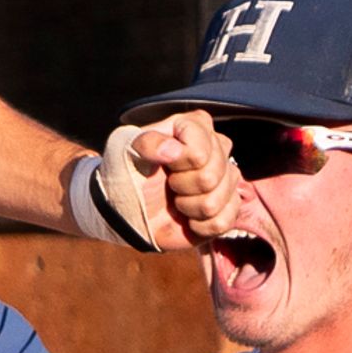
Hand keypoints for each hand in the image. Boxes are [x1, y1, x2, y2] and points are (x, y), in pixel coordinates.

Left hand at [107, 110, 243, 253]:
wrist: (125, 212)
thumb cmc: (125, 174)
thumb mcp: (123, 150)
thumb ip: (147, 142)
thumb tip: (174, 150)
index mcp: (195, 126)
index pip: (201, 148)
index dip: (181, 161)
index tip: (164, 163)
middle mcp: (216, 149)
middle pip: (213, 173)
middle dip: (183, 185)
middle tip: (168, 184)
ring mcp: (225, 179)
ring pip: (219, 199)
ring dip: (190, 207)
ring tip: (175, 200)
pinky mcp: (228, 207)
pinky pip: (225, 221)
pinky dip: (201, 226)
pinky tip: (188, 218)